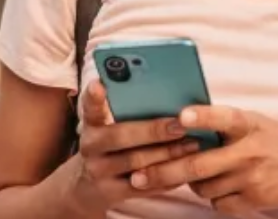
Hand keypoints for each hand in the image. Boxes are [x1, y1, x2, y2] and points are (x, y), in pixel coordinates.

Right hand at [68, 80, 202, 215]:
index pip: (90, 107)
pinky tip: (184, 168)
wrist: (86, 186)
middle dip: (154, 131)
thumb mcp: (107, 127)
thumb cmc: (110, 145)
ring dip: (167, 154)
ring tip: (191, 145)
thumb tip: (166, 96)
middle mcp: (90, 146)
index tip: (99, 84)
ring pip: (136, 163)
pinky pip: (143, 186)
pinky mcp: (110, 193)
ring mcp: (98, 171)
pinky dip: (166, 177)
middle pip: (121, 136)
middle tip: (181, 125)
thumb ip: (125, 112)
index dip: (93, 96)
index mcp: (91, 124)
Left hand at [126, 106, 277, 215]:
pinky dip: (212, 197)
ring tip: (189, 171)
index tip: (180, 116)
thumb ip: (221, 121)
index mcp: (247, 122)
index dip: (201, 116)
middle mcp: (248, 150)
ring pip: (202, 186)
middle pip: (198, 164)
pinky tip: (218, 185)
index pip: (222, 116)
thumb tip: (179, 120)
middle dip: (164, 171)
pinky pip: (218, 203)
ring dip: (189, 182)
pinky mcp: (255, 200)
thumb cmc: (275, 138)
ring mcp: (251, 178)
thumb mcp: (253, 121)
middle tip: (138, 176)